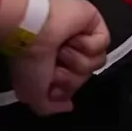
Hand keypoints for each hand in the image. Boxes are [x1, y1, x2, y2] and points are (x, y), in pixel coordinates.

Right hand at [9, 0, 108, 114]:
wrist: (32, 30)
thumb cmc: (29, 60)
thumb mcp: (30, 95)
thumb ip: (49, 107)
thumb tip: (68, 106)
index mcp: (54, 63)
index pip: (74, 85)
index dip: (66, 88)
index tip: (52, 84)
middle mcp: (69, 50)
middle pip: (86, 75)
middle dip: (70, 76)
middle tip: (55, 65)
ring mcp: (83, 35)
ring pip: (96, 62)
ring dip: (77, 60)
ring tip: (62, 49)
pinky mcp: (95, 22)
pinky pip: (102, 44)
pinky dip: (86, 45)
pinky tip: (72, 37)